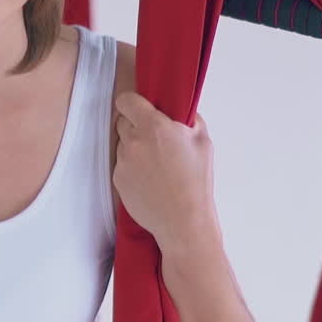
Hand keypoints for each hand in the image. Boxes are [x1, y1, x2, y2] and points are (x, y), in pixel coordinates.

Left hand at [112, 92, 216, 251]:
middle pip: (123, 122)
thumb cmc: (196, 182)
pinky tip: (150, 180)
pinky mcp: (118, 179)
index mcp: (153, 127)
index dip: (132, 103)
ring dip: (134, 148)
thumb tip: (180, 111)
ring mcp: (123, 161)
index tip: (139, 108)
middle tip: (154, 139)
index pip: (126, 101)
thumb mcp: (203, 142)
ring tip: (156, 165)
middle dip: (135, 126)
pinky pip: (122, 165)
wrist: (182, 220)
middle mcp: (133, 142)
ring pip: (123, 145)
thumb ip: (189, 120)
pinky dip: (132, 168)